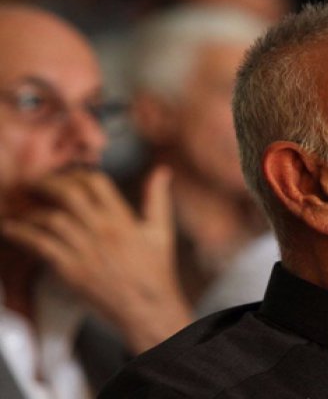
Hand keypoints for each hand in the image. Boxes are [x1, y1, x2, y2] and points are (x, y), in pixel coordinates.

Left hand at [1, 166, 191, 352]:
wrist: (147, 307)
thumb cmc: (155, 270)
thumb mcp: (161, 230)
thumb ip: (157, 199)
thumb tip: (161, 172)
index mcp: (122, 219)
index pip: (96, 182)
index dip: (77, 175)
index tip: (66, 179)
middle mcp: (103, 231)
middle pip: (68, 194)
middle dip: (47, 185)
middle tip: (34, 185)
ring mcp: (86, 250)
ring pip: (51, 219)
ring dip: (31, 210)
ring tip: (21, 208)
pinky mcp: (72, 270)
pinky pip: (41, 246)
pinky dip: (21, 235)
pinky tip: (10, 230)